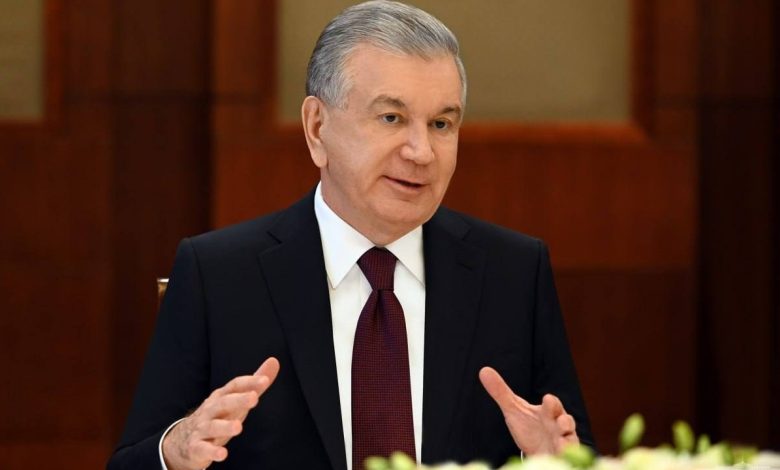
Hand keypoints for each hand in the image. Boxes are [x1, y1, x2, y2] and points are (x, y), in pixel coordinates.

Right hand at [162, 357, 279, 469]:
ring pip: (213, 426)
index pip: (235, 386)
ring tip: (239, 427)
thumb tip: (274, 361)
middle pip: (224, 403)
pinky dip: (212, 451)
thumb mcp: (236, 399)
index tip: (265, 380)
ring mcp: (202, 428)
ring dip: (225, 426)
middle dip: (238, 400)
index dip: (249, 382)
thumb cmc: (218, 415)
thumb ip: (255, 384)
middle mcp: (211, 410)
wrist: (184, 439)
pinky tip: (223, 454)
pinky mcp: (196, 447)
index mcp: (222, 396)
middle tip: (254, 398)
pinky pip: (203, 449)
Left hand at [479, 366, 577, 455]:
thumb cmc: (528, 427)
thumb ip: (501, 392)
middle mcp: (559, 425)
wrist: (536, 450)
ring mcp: (563, 441)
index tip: (547, 399)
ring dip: (567, 441)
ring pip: (570, 440)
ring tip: (561, 444)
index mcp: (548, 411)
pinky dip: (564, 456)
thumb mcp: (513, 410)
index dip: (551, 402)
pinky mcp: (562, 456)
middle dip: (564, 421)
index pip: (552, 404)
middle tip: (561, 422)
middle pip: (566, 421)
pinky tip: (560, 455)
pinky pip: (567, 456)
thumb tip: (483, 370)